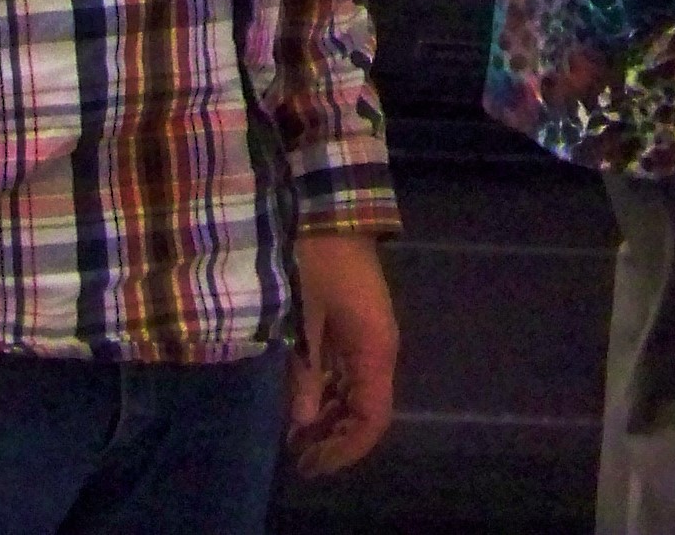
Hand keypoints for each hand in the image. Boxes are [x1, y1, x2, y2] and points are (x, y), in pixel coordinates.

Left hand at [288, 231, 397, 475]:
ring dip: (330, 420)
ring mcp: (369, 339)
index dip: (344, 449)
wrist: (330, 210)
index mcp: (375, 351)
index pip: (372, 420)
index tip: (310, 463)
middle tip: (295, 457)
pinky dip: (328, 396)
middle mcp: (379, 351)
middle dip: (334, 439)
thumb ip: (304, 372)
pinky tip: (302, 404)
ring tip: (294, 438)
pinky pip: (348, 375)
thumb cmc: (316, 261)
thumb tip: (302, 423)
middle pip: (366, 413)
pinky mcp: (356, 328)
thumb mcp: (303, 317)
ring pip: (357, 396)